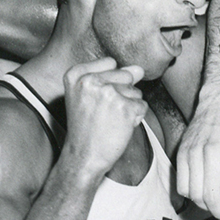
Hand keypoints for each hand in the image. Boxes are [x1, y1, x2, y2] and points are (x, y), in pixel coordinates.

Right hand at [61, 58, 146, 180]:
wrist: (84, 156)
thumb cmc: (86, 128)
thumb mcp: (88, 97)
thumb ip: (112, 76)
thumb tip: (139, 69)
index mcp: (76, 76)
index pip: (110, 63)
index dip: (110, 83)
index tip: (95, 101)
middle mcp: (90, 81)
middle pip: (125, 76)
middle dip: (122, 94)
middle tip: (104, 113)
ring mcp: (108, 93)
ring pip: (136, 92)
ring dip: (129, 107)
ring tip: (110, 121)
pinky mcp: (124, 107)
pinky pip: (142, 106)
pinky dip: (136, 118)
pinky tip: (120, 127)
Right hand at [174, 99, 219, 219]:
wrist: (219, 106)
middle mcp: (212, 153)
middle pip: (211, 198)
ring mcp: (193, 153)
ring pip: (195, 195)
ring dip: (207, 206)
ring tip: (218, 201)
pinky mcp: (181, 154)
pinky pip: (182, 186)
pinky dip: (193, 195)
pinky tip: (204, 190)